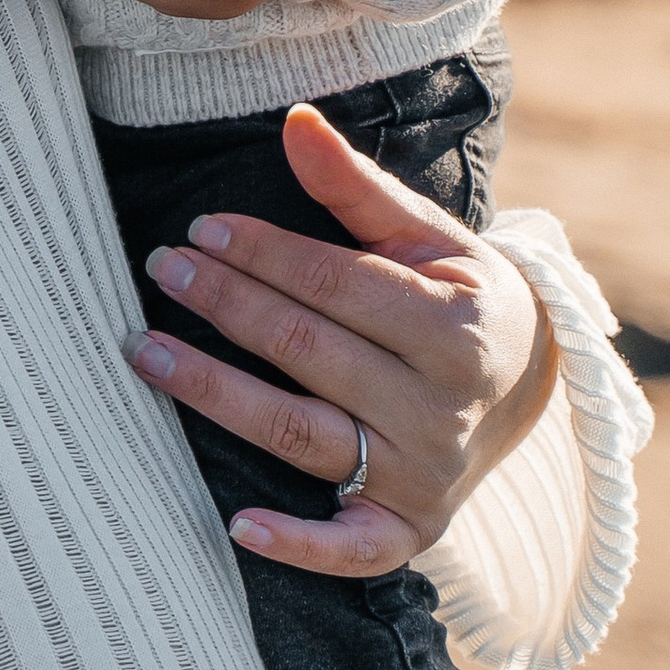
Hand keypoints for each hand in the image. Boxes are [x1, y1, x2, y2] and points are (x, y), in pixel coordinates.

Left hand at [129, 105, 554, 579]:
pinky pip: (351, 550)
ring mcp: (423, 476)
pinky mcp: (409, 532)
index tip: (200, 229)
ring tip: (143, 352)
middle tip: (161, 269)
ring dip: (214, 394)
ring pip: (301, 435)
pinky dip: (297, 546)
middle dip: (225, 305)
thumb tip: (295, 119)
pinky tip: (236, 524)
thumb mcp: (428, 236)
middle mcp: (441, 408)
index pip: (335, 285)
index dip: (262, 254)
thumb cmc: (459, 298)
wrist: (527, 386)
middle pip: (307, 352)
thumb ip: (356, 186)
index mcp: (455, 326)